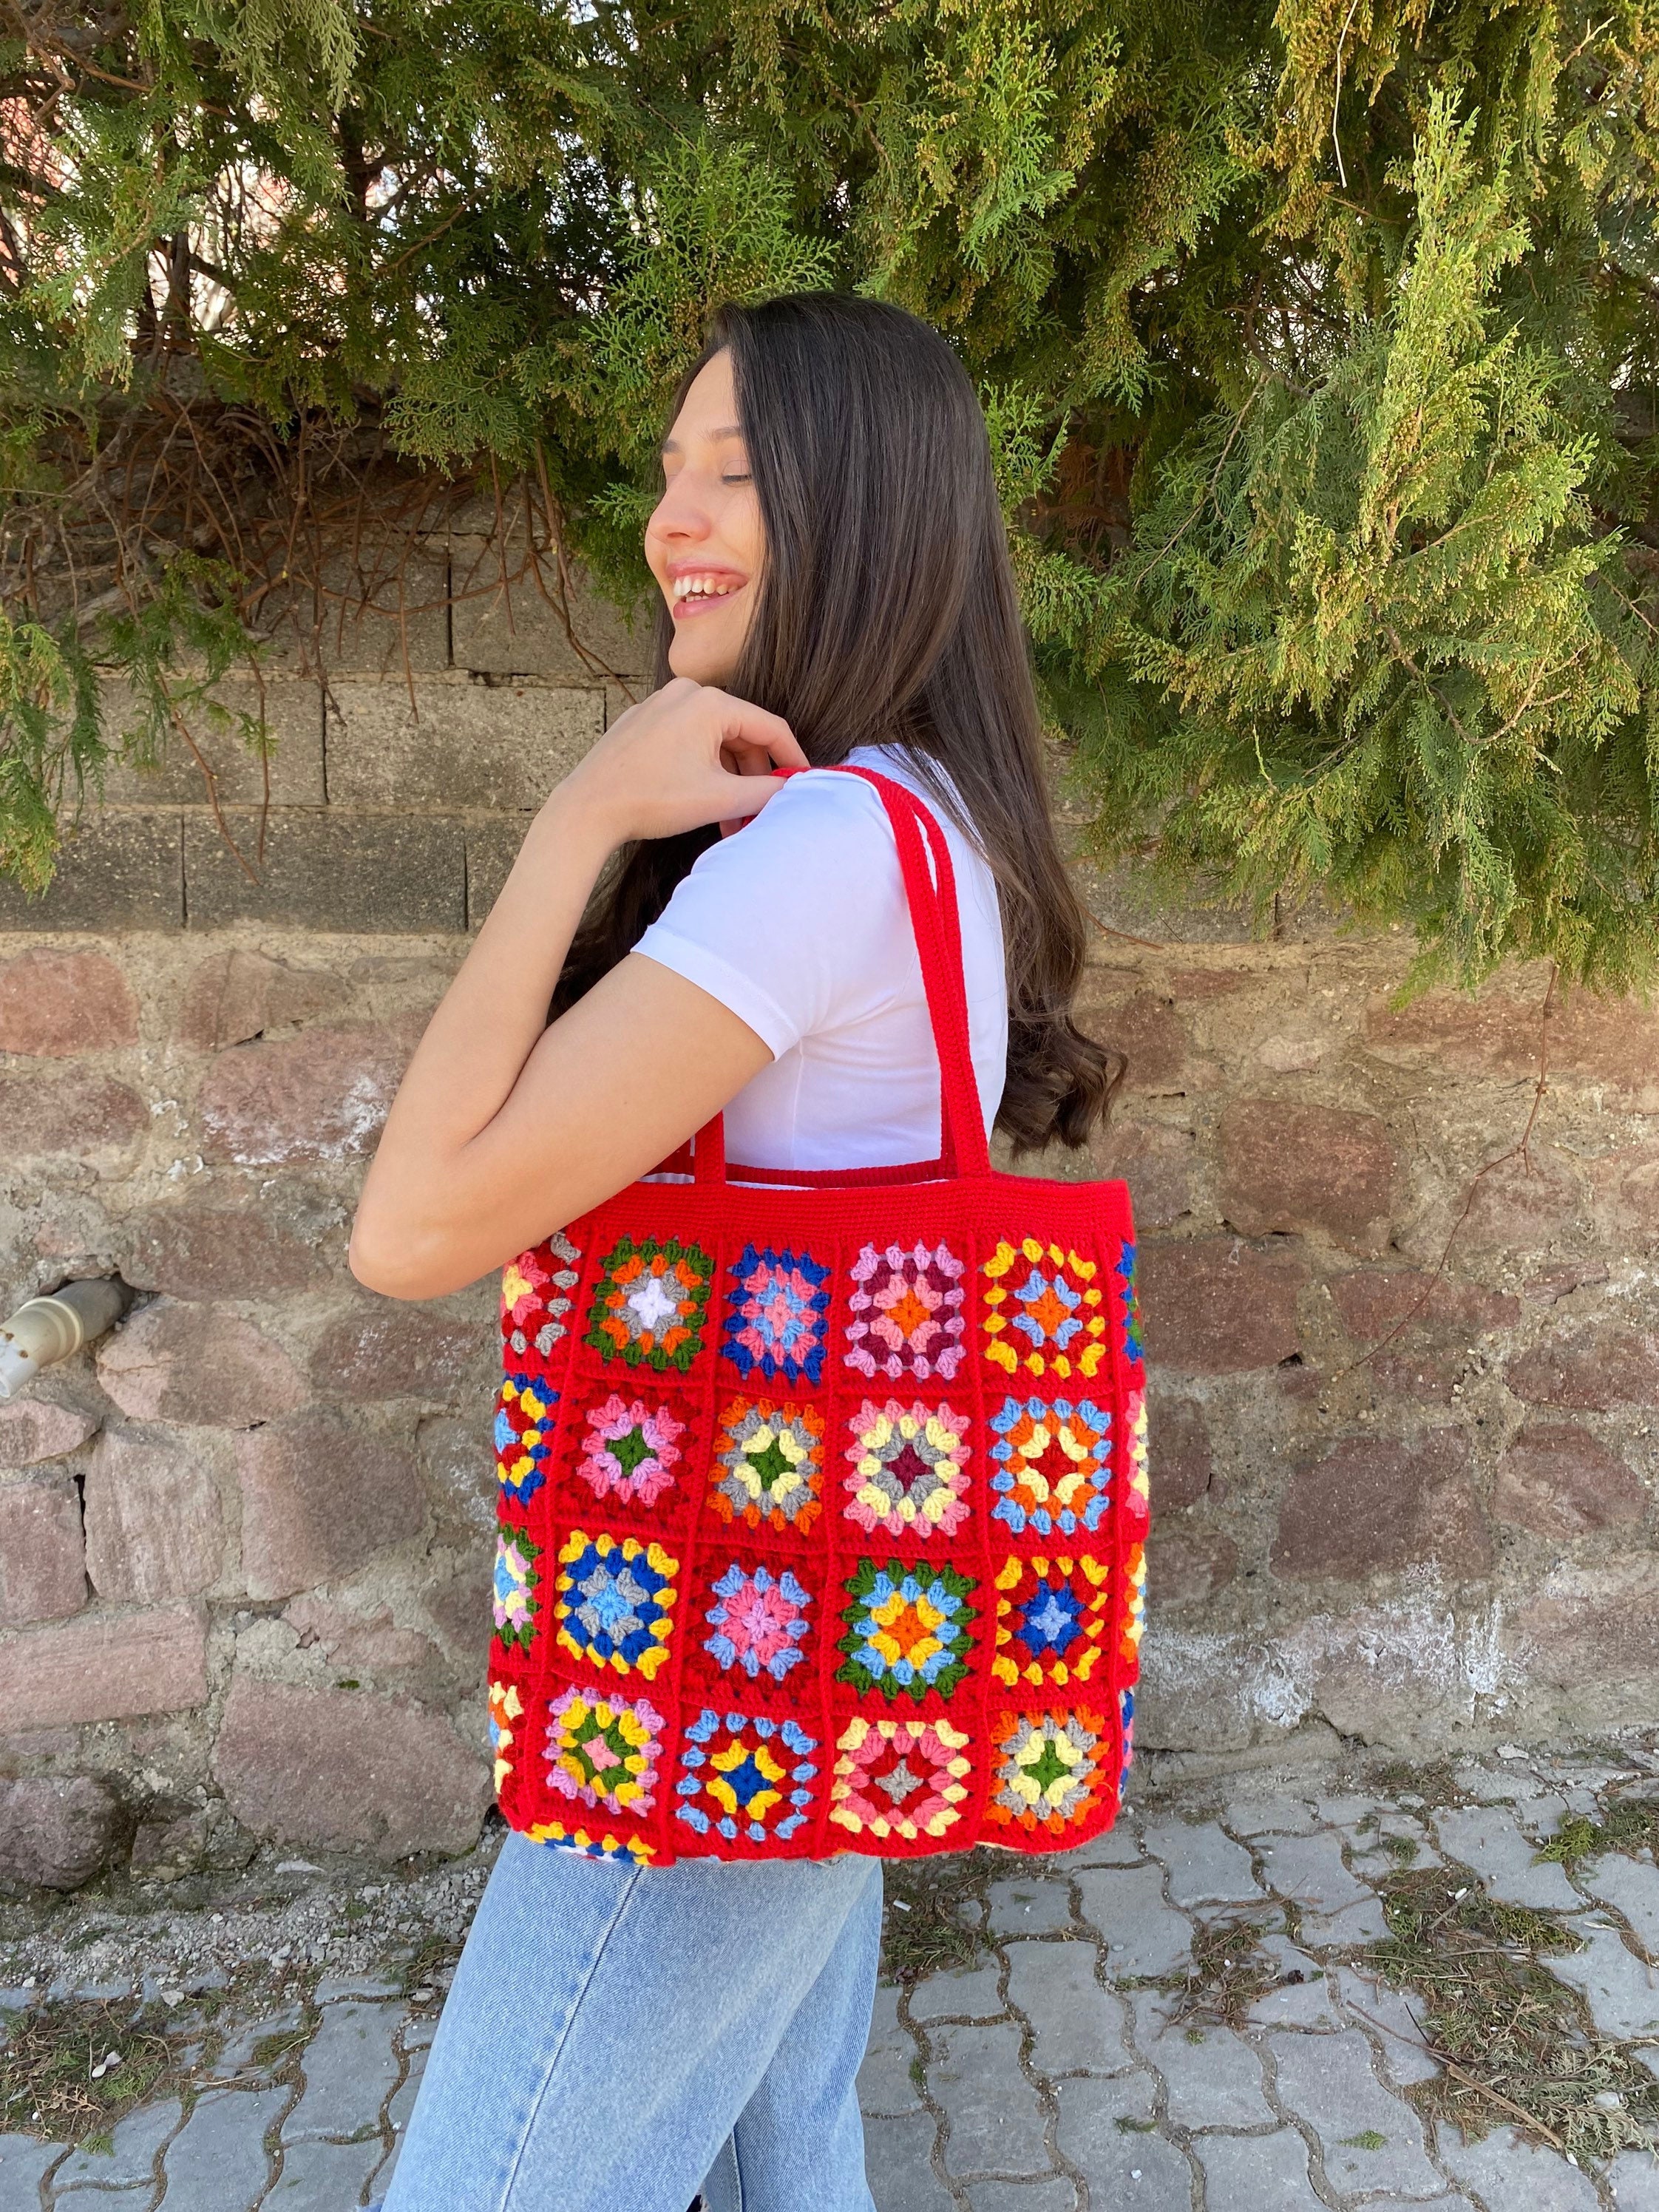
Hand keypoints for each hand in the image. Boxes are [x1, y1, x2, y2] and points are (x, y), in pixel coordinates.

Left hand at [549, 677, 806, 845]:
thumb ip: (765, 791)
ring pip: (713, 740)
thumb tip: (793, 788)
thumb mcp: (719, 799)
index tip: (803, 782)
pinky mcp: (643, 722)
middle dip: (753, 776)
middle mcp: (686, 693)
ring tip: (730, 818)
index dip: (792, 757)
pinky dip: (702, 769)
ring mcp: (661, 704)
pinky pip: (687, 740)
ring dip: (727, 778)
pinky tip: (701, 801)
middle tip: (760, 811)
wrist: (588, 808)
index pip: (770, 727)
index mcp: (709, 703)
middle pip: (741, 733)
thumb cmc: (651, 799)